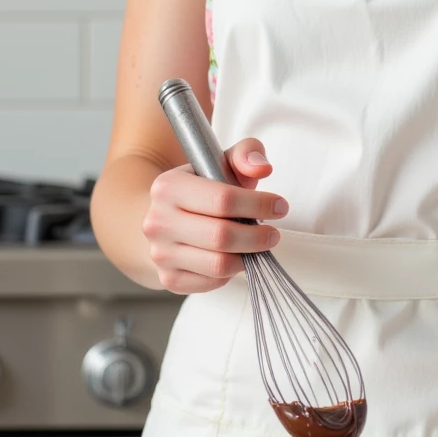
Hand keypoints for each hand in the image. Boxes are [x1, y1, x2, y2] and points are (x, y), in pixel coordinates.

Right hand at [141, 140, 286, 294]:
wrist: (164, 220)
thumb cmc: (201, 191)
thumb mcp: (221, 163)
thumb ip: (246, 154)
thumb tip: (262, 168)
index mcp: (168, 187)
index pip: (223, 199)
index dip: (259, 205)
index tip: (279, 206)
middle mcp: (158, 222)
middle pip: (222, 236)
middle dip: (257, 236)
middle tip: (273, 234)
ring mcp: (160, 253)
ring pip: (219, 264)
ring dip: (247, 256)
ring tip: (257, 244)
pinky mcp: (169, 278)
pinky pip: (213, 282)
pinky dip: (231, 272)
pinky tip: (234, 256)